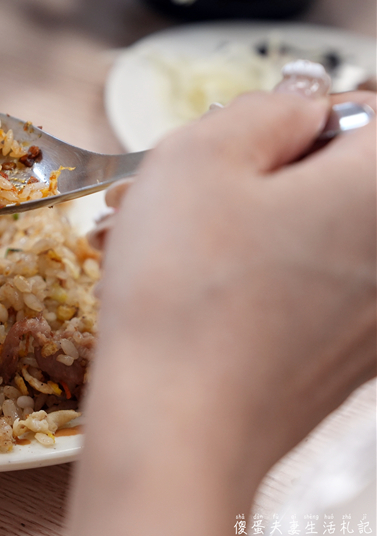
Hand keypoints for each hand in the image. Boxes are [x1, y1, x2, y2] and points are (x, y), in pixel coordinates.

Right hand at [67, 89, 375, 535]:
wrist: (179, 426)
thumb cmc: (186, 288)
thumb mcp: (199, 157)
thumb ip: (266, 109)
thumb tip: (300, 109)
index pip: (372, 112)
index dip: (309, 116)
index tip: (256, 140)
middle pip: (350, 180)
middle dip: (280, 174)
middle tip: (212, 192)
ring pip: (327, 234)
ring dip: (267, 225)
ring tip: (195, 246)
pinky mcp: (353, 360)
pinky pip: (319, 288)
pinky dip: (270, 276)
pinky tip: (210, 293)